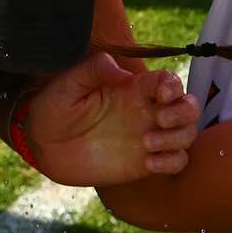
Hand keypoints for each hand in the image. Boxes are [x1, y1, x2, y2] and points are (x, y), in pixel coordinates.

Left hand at [21, 54, 198, 186]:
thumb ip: (94, 70)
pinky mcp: (144, 162)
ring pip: (187, 134)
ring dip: (177, 138)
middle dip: (185, 111)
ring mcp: (148, 137)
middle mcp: (145, 111)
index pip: (168, 81)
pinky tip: (148, 163)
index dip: (173, 85)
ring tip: (146, 143)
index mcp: (131, 88)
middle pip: (189, 106)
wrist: (43, 146)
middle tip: (160, 119)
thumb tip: (123, 72)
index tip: (160, 95)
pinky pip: (177, 162)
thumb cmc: (53, 109)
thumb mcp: (68, 83)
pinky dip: (172, 162)